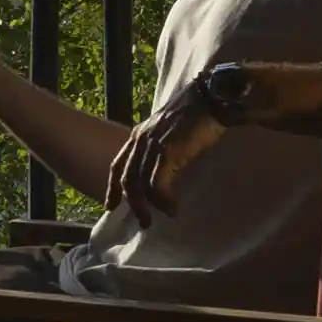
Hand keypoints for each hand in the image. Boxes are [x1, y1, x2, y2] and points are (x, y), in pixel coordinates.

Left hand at [102, 65, 253, 220]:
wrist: (211, 99)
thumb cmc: (196, 114)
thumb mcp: (170, 131)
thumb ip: (161, 147)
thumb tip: (163, 170)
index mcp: (139, 134)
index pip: (118, 164)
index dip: (113, 187)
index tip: (111, 206)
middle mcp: (140, 139)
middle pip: (127, 179)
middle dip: (133, 204)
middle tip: (143, 222)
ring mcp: (151, 145)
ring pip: (139, 185)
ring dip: (148, 206)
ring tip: (161, 217)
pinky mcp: (166, 152)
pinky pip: (156, 184)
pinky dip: (163, 200)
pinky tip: (172, 208)